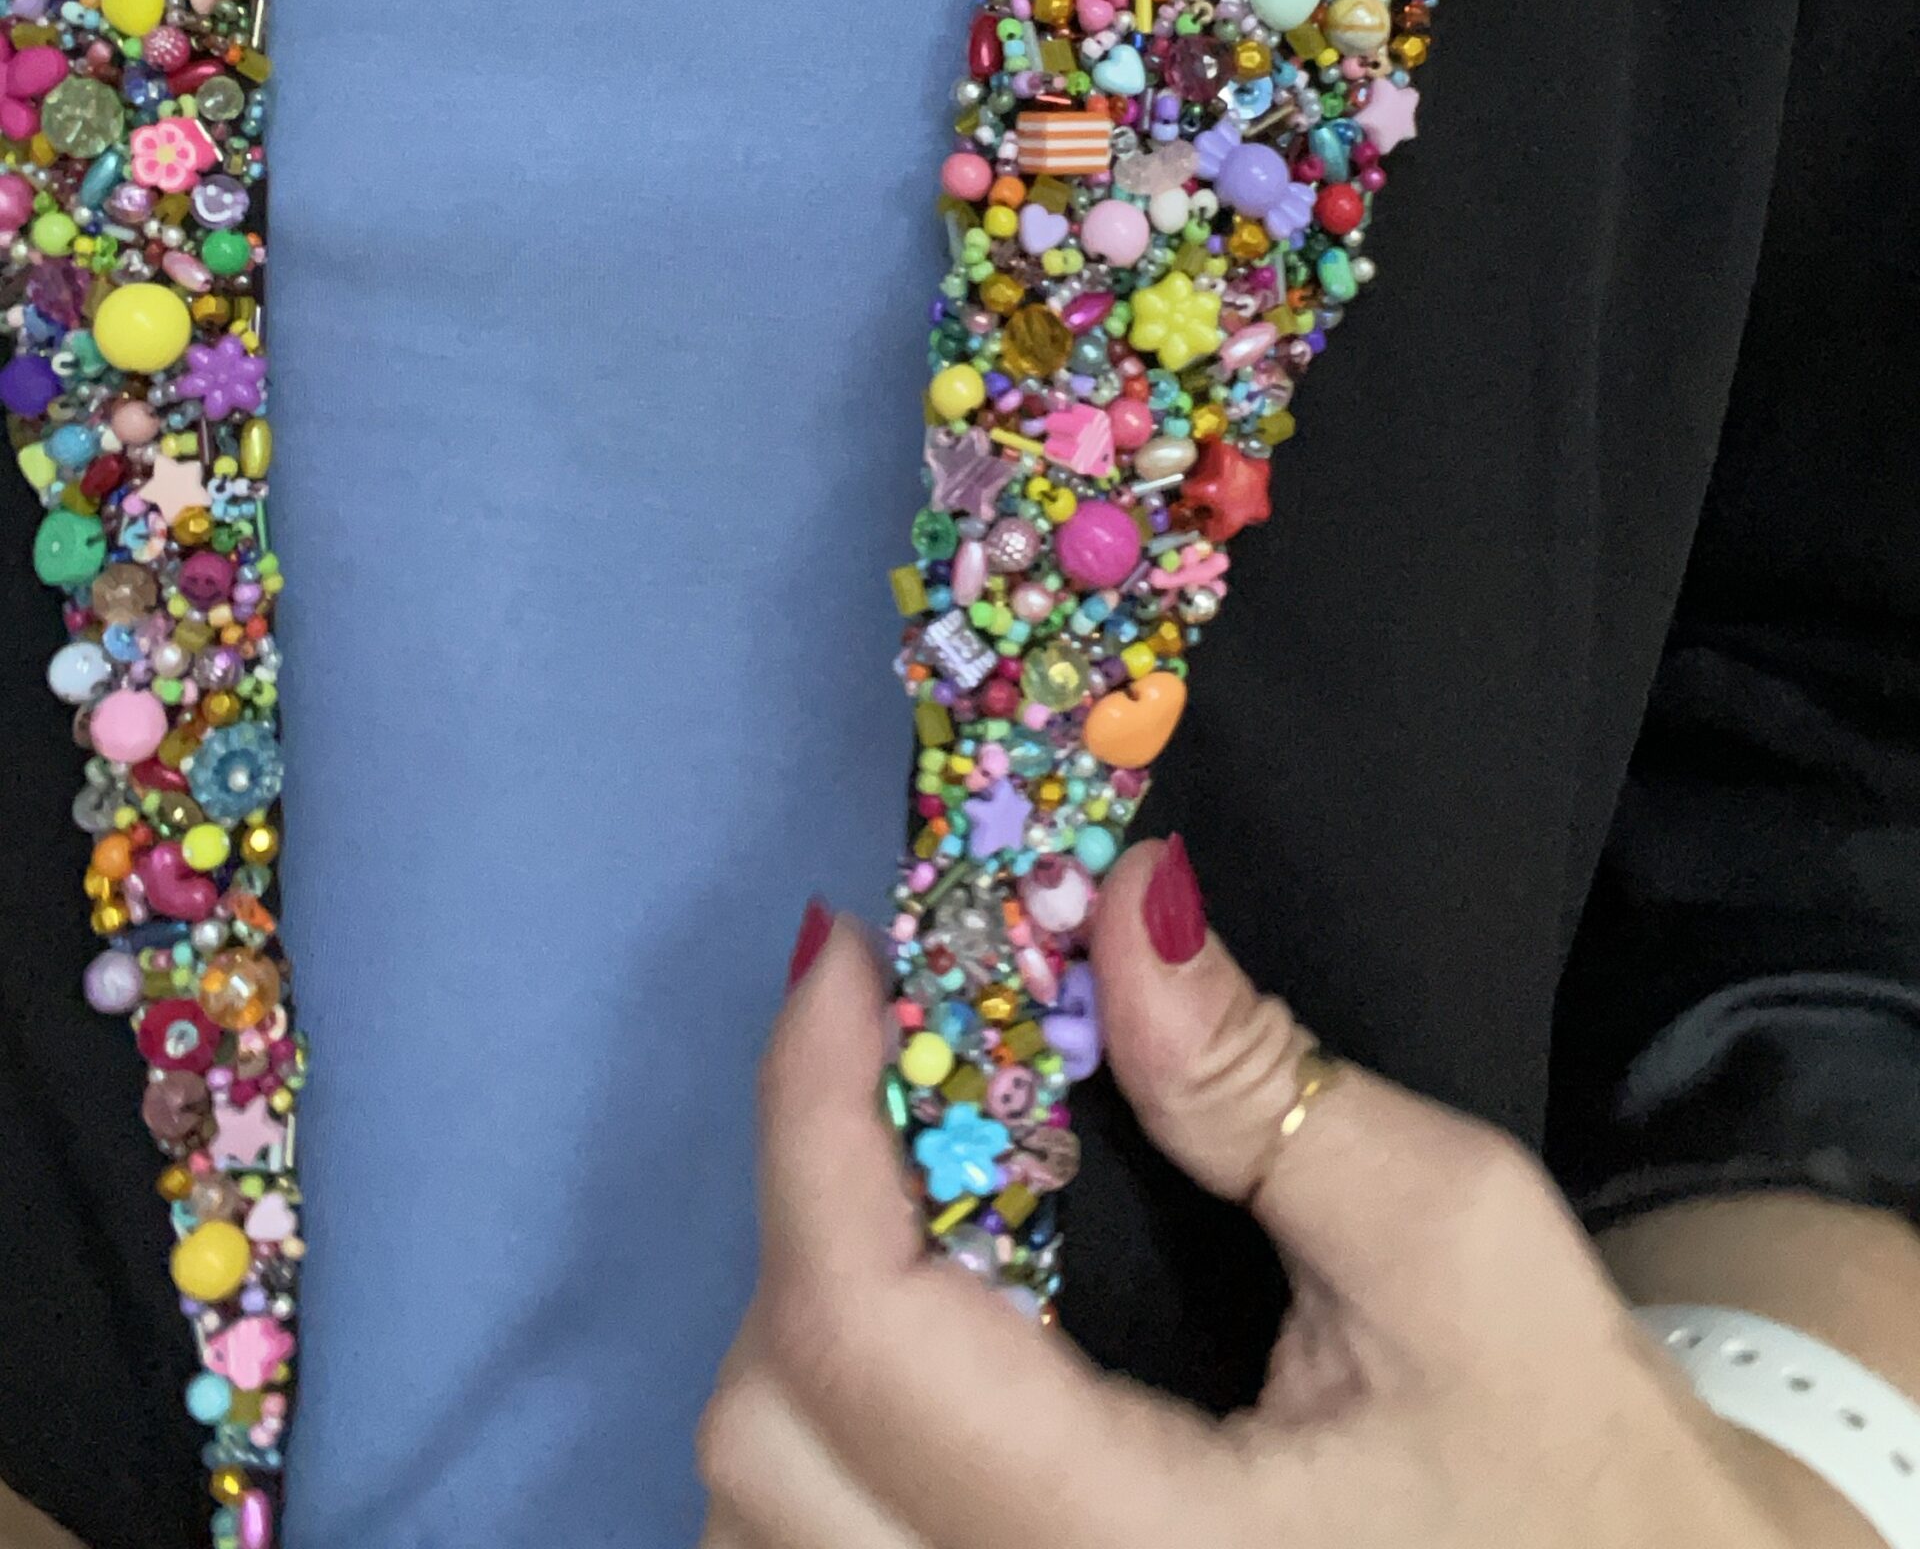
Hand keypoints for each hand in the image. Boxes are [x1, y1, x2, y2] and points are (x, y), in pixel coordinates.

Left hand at [697, 839, 1805, 1548]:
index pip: (864, 1337)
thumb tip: (1119, 905)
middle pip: (770, 1440)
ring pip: (765, 1521)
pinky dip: (824, 1447)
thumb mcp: (1456, 1252)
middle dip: (812, 1217)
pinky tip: (926, 1352)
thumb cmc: (1578, 1475)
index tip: (844, 958)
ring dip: (802, 1336)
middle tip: (902, 1068)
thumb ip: (1257, 1086)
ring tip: (918, 1199)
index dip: (815, 1120)